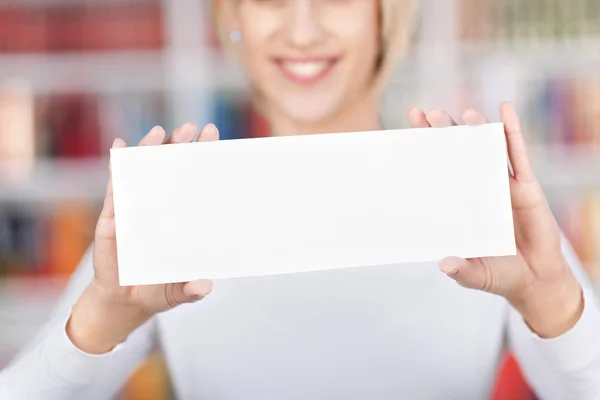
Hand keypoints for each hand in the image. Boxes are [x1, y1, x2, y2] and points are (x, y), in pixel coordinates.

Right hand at [68, 122, 219, 353]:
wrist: (126, 301)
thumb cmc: (159, 290)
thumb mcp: (179, 292)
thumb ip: (191, 290)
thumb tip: (204, 286)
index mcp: (182, 218)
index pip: (194, 183)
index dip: (203, 160)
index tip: (213, 137)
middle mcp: (160, 207)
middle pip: (171, 170)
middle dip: (181, 147)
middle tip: (192, 127)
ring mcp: (136, 209)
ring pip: (143, 173)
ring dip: (150, 150)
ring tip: (160, 132)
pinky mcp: (113, 218)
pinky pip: (115, 189)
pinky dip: (117, 168)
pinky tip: (120, 147)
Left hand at [407, 104, 583, 337]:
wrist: (535, 281)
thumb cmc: (499, 274)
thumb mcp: (474, 274)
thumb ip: (461, 269)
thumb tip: (445, 264)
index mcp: (458, 204)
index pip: (438, 170)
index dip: (424, 149)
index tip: (410, 127)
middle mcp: (476, 188)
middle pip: (458, 152)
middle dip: (444, 132)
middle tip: (430, 116)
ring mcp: (501, 185)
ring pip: (487, 148)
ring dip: (475, 128)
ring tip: (465, 114)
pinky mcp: (526, 187)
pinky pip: (519, 155)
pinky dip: (512, 131)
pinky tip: (506, 110)